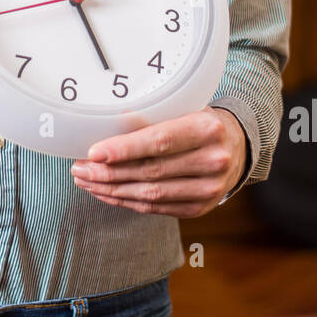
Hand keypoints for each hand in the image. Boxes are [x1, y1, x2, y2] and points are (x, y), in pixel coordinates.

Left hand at [70, 107, 247, 217]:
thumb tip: (111, 120)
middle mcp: (212, 161)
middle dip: (108, 172)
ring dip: (112, 190)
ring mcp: (209, 189)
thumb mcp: (185, 108)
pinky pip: (156, 208)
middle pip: (150, 171)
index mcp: (207, 128)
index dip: (124, 149)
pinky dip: (127, 201)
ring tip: (86, 181)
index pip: (160, 141)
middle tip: (80, 168)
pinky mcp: (200, 208)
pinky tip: (107, 193)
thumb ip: (154, 116)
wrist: (237, 147)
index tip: (94, 152)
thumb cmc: (201, 122)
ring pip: (150, 194)